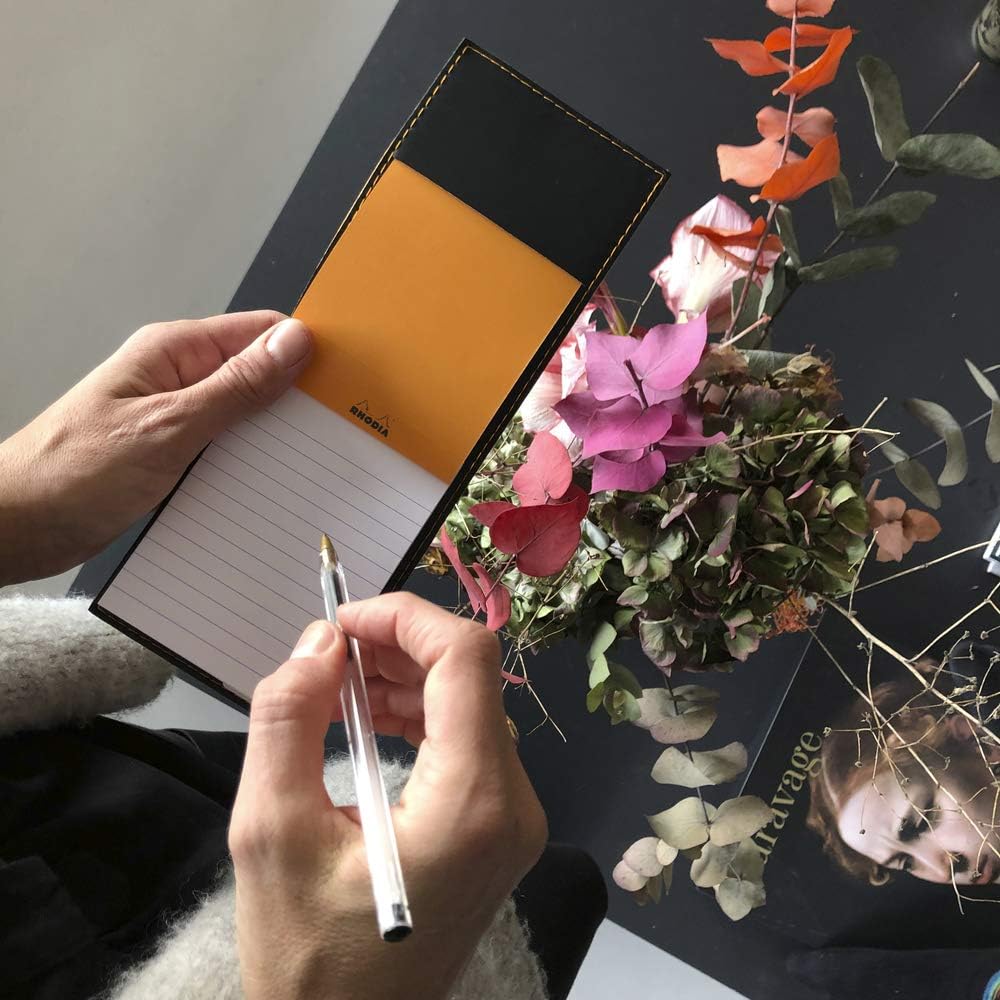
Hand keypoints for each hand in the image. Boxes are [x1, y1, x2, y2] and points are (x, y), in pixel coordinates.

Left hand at [0, 311, 311, 584]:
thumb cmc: (72, 473)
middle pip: (258, 375)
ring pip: (246, 417)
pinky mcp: (173, 454)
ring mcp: (176, 417)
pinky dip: (250, 463)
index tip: (349, 380)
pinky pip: (226, 449)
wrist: (16, 527)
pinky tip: (270, 485)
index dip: (308, 351)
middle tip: (338, 433)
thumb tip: (295, 343)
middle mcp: (178, 378)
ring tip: (310, 464)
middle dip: (297, 400)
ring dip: (274, 438)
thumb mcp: (168, 428)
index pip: (261, 332)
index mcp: (174, 352)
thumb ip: (236, 387)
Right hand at [228, 593, 547, 999]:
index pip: (465, 658)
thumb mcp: (271, 833)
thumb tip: (318, 643)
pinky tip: (365, 717)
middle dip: (397, 647)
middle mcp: (513, 804)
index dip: (403, 618)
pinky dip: (417, 717)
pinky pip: (466, 744)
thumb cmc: (307, 958)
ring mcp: (512, 821)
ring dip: (404, 679)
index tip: (341, 621)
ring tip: (335, 684)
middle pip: (469, 678)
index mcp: (474, 802)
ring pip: (469, 706)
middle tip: (327, 652)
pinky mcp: (496, 831)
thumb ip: (287, 719)